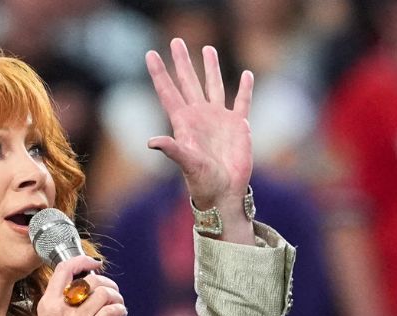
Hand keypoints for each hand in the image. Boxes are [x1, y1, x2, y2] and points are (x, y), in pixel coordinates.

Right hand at [24, 256, 127, 315]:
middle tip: (110, 289)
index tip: (92, 263)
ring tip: (117, 302)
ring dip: (116, 295)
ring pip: (103, 294)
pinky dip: (120, 309)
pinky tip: (120, 314)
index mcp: (48, 304)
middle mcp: (61, 309)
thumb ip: (59, 307)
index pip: (64, 270)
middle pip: (89, 280)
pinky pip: (110, 312)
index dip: (82, 261)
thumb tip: (81, 295)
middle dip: (106, 282)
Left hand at [146, 38, 253, 241]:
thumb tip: (151, 141)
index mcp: (184, 123)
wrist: (224, 194)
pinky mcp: (238, 127)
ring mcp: (219, 120)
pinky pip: (242, 102)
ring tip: (208, 49)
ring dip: (211, 69)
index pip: (168, 91)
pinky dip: (245, 89)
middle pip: (189, 82)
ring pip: (214, 86)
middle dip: (182, 62)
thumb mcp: (186, 164)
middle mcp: (200, 117)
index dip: (159, 73)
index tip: (150, 54)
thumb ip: (172, 149)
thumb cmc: (203, 183)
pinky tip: (246, 75)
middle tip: (176, 41)